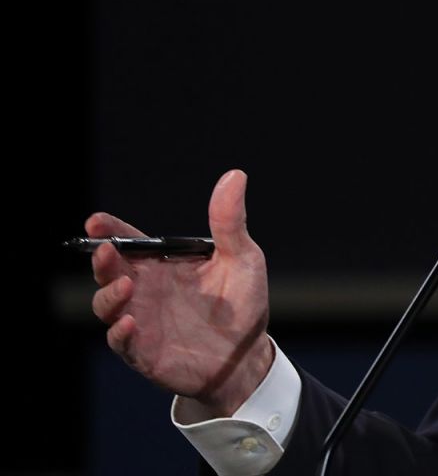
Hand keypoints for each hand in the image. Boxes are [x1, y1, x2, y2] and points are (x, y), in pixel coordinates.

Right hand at [87, 169, 273, 415]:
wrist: (247, 354)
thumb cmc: (242, 303)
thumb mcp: (242, 257)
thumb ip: (230, 221)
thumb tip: (235, 175)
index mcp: (163, 264)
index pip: (129, 242)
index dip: (110, 231)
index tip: (96, 221)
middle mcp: (145, 289)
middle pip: (110, 271)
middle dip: (103, 260)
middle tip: (106, 251)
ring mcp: (141, 320)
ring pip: (107, 304)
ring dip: (110, 295)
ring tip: (127, 285)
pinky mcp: (144, 351)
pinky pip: (121, 341)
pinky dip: (120, 332)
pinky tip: (129, 323)